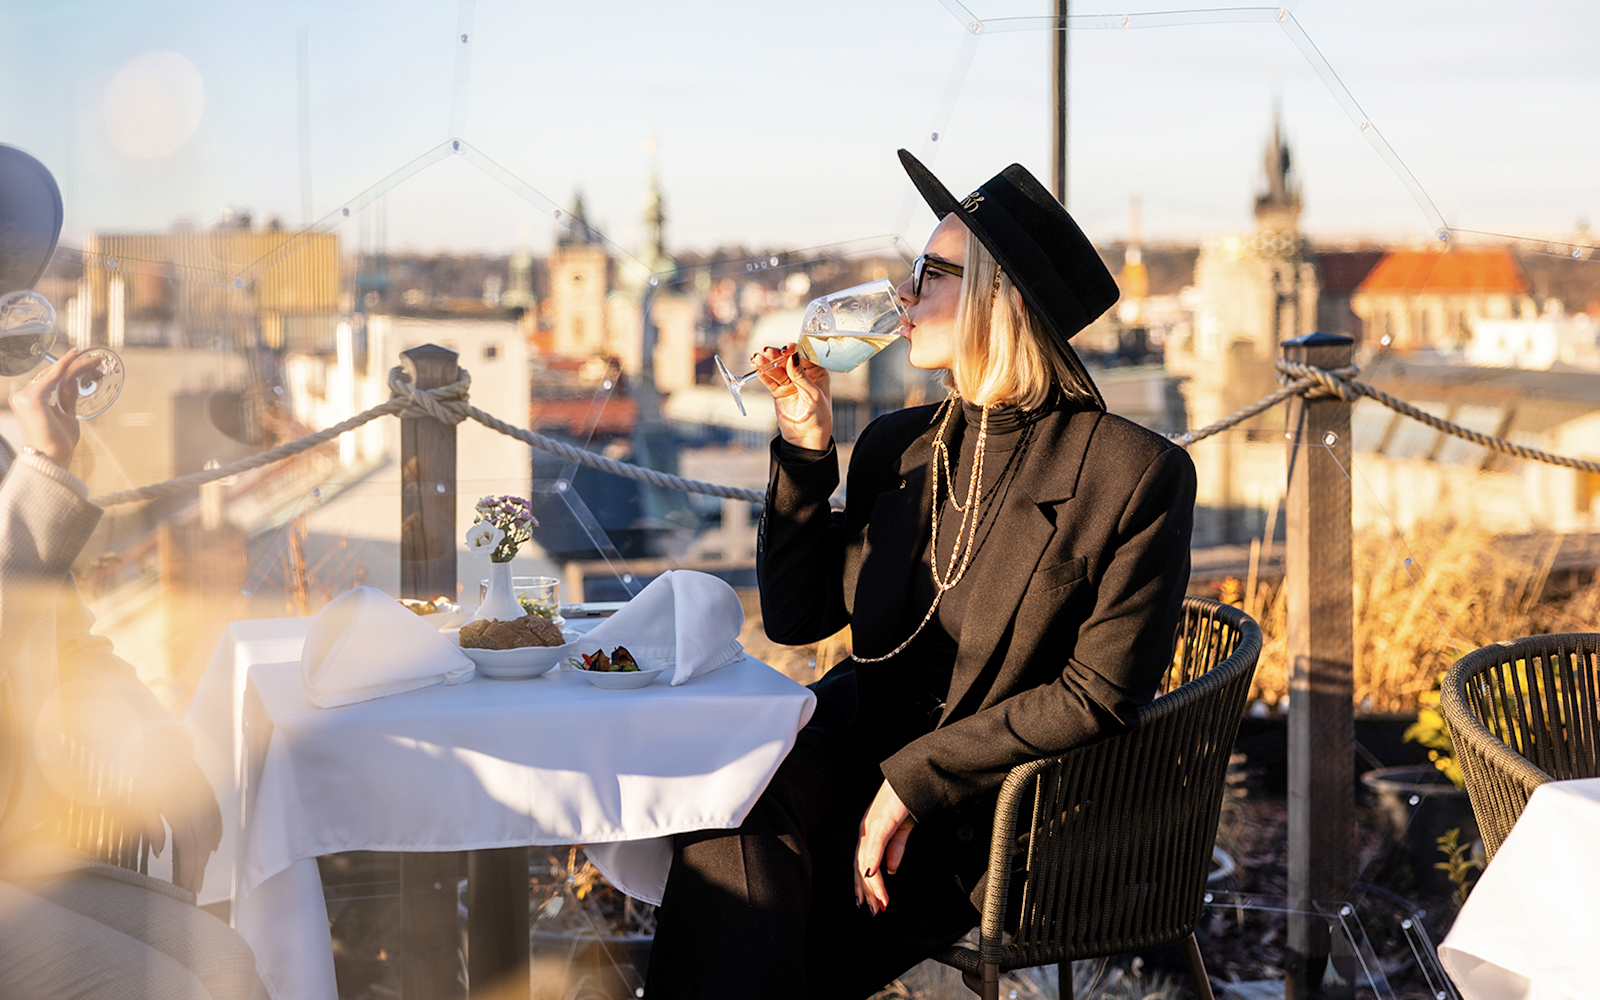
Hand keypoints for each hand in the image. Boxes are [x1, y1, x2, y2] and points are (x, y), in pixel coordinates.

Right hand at [9, 348, 84, 467]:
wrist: (53, 457)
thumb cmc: (58, 441)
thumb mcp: (66, 413)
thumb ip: (67, 396)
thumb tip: (77, 380)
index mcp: (28, 399)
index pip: (50, 378)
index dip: (70, 370)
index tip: (89, 365)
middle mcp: (22, 395)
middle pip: (52, 374)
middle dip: (77, 366)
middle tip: (96, 362)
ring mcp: (23, 396)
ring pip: (54, 374)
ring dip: (76, 366)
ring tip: (95, 362)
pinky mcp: (31, 399)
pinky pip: (51, 378)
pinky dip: (64, 367)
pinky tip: (75, 359)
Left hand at [135, 742, 222, 894]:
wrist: (160, 743)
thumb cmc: (145, 773)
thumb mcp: (141, 801)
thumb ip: (152, 827)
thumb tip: (160, 851)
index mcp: (179, 809)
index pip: (189, 846)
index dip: (189, 868)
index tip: (186, 885)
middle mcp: (196, 805)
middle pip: (202, 843)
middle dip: (198, 867)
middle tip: (194, 887)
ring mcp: (204, 798)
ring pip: (210, 831)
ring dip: (206, 854)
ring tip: (200, 872)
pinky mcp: (206, 791)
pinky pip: (215, 816)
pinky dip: (216, 832)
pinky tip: (213, 846)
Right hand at [753, 344, 830, 450]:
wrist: (806, 438)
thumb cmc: (819, 417)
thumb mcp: (813, 395)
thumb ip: (802, 377)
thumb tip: (793, 358)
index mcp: (817, 372)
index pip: (805, 356)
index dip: (795, 350)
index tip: (786, 349)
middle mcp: (803, 375)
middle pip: (788, 360)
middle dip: (778, 355)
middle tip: (768, 352)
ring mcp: (790, 382)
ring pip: (777, 368)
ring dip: (767, 363)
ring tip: (757, 359)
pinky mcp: (779, 391)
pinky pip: (770, 379)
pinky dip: (762, 373)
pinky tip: (756, 366)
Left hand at [855, 780, 913, 914]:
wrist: (914, 779)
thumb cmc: (906, 800)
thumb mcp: (901, 829)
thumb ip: (895, 849)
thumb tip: (890, 870)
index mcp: (869, 833)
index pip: (862, 864)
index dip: (864, 885)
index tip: (869, 903)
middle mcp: (865, 830)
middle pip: (860, 866)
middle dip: (866, 891)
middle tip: (873, 911)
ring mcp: (871, 826)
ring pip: (867, 861)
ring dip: (873, 884)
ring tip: (880, 902)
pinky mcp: (881, 821)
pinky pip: (875, 846)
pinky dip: (872, 862)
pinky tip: (872, 875)